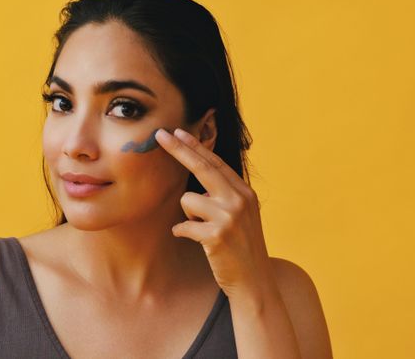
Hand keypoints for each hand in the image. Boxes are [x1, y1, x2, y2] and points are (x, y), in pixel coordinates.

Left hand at [155, 127, 275, 299]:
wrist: (255, 282)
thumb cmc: (242, 248)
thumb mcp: (242, 216)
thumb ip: (225, 196)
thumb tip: (199, 182)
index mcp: (245, 192)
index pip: (215, 163)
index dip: (195, 147)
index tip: (178, 132)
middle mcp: (239, 200)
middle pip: (202, 168)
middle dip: (178, 149)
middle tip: (159, 135)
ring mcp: (229, 217)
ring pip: (187, 201)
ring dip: (188, 216)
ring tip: (203, 230)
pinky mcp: (216, 236)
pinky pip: (183, 226)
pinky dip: (184, 233)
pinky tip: (199, 242)